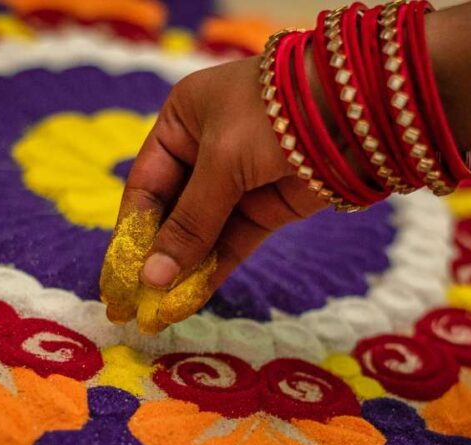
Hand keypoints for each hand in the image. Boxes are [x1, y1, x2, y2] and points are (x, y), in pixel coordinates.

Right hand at [99, 56, 323, 333]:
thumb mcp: (221, 162)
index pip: (145, 185)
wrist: (354, 107)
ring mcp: (237, 182)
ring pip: (201, 234)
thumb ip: (189, 223)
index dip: (129, 233)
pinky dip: (212, 270)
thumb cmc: (271, 115)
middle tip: (133, 304)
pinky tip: (191, 299)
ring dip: (182, 272)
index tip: (117, 277)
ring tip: (159, 311)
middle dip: (155, 259)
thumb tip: (152, 279)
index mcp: (182, 121)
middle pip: (170, 214)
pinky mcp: (268, 208)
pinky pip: (231, 244)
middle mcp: (204, 151)